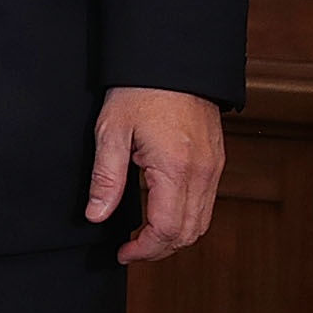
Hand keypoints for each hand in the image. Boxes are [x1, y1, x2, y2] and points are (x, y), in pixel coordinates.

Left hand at [87, 85, 225, 263]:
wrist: (172, 60)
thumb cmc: (140, 90)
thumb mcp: (111, 131)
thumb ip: (106, 178)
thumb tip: (96, 215)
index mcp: (175, 168)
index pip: (166, 230)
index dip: (144, 250)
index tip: (123, 253)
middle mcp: (202, 173)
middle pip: (188, 233)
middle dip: (159, 249)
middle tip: (131, 249)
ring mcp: (213, 167)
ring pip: (201, 222)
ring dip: (174, 237)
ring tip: (144, 236)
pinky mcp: (216, 160)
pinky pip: (206, 203)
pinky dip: (186, 218)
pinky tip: (162, 213)